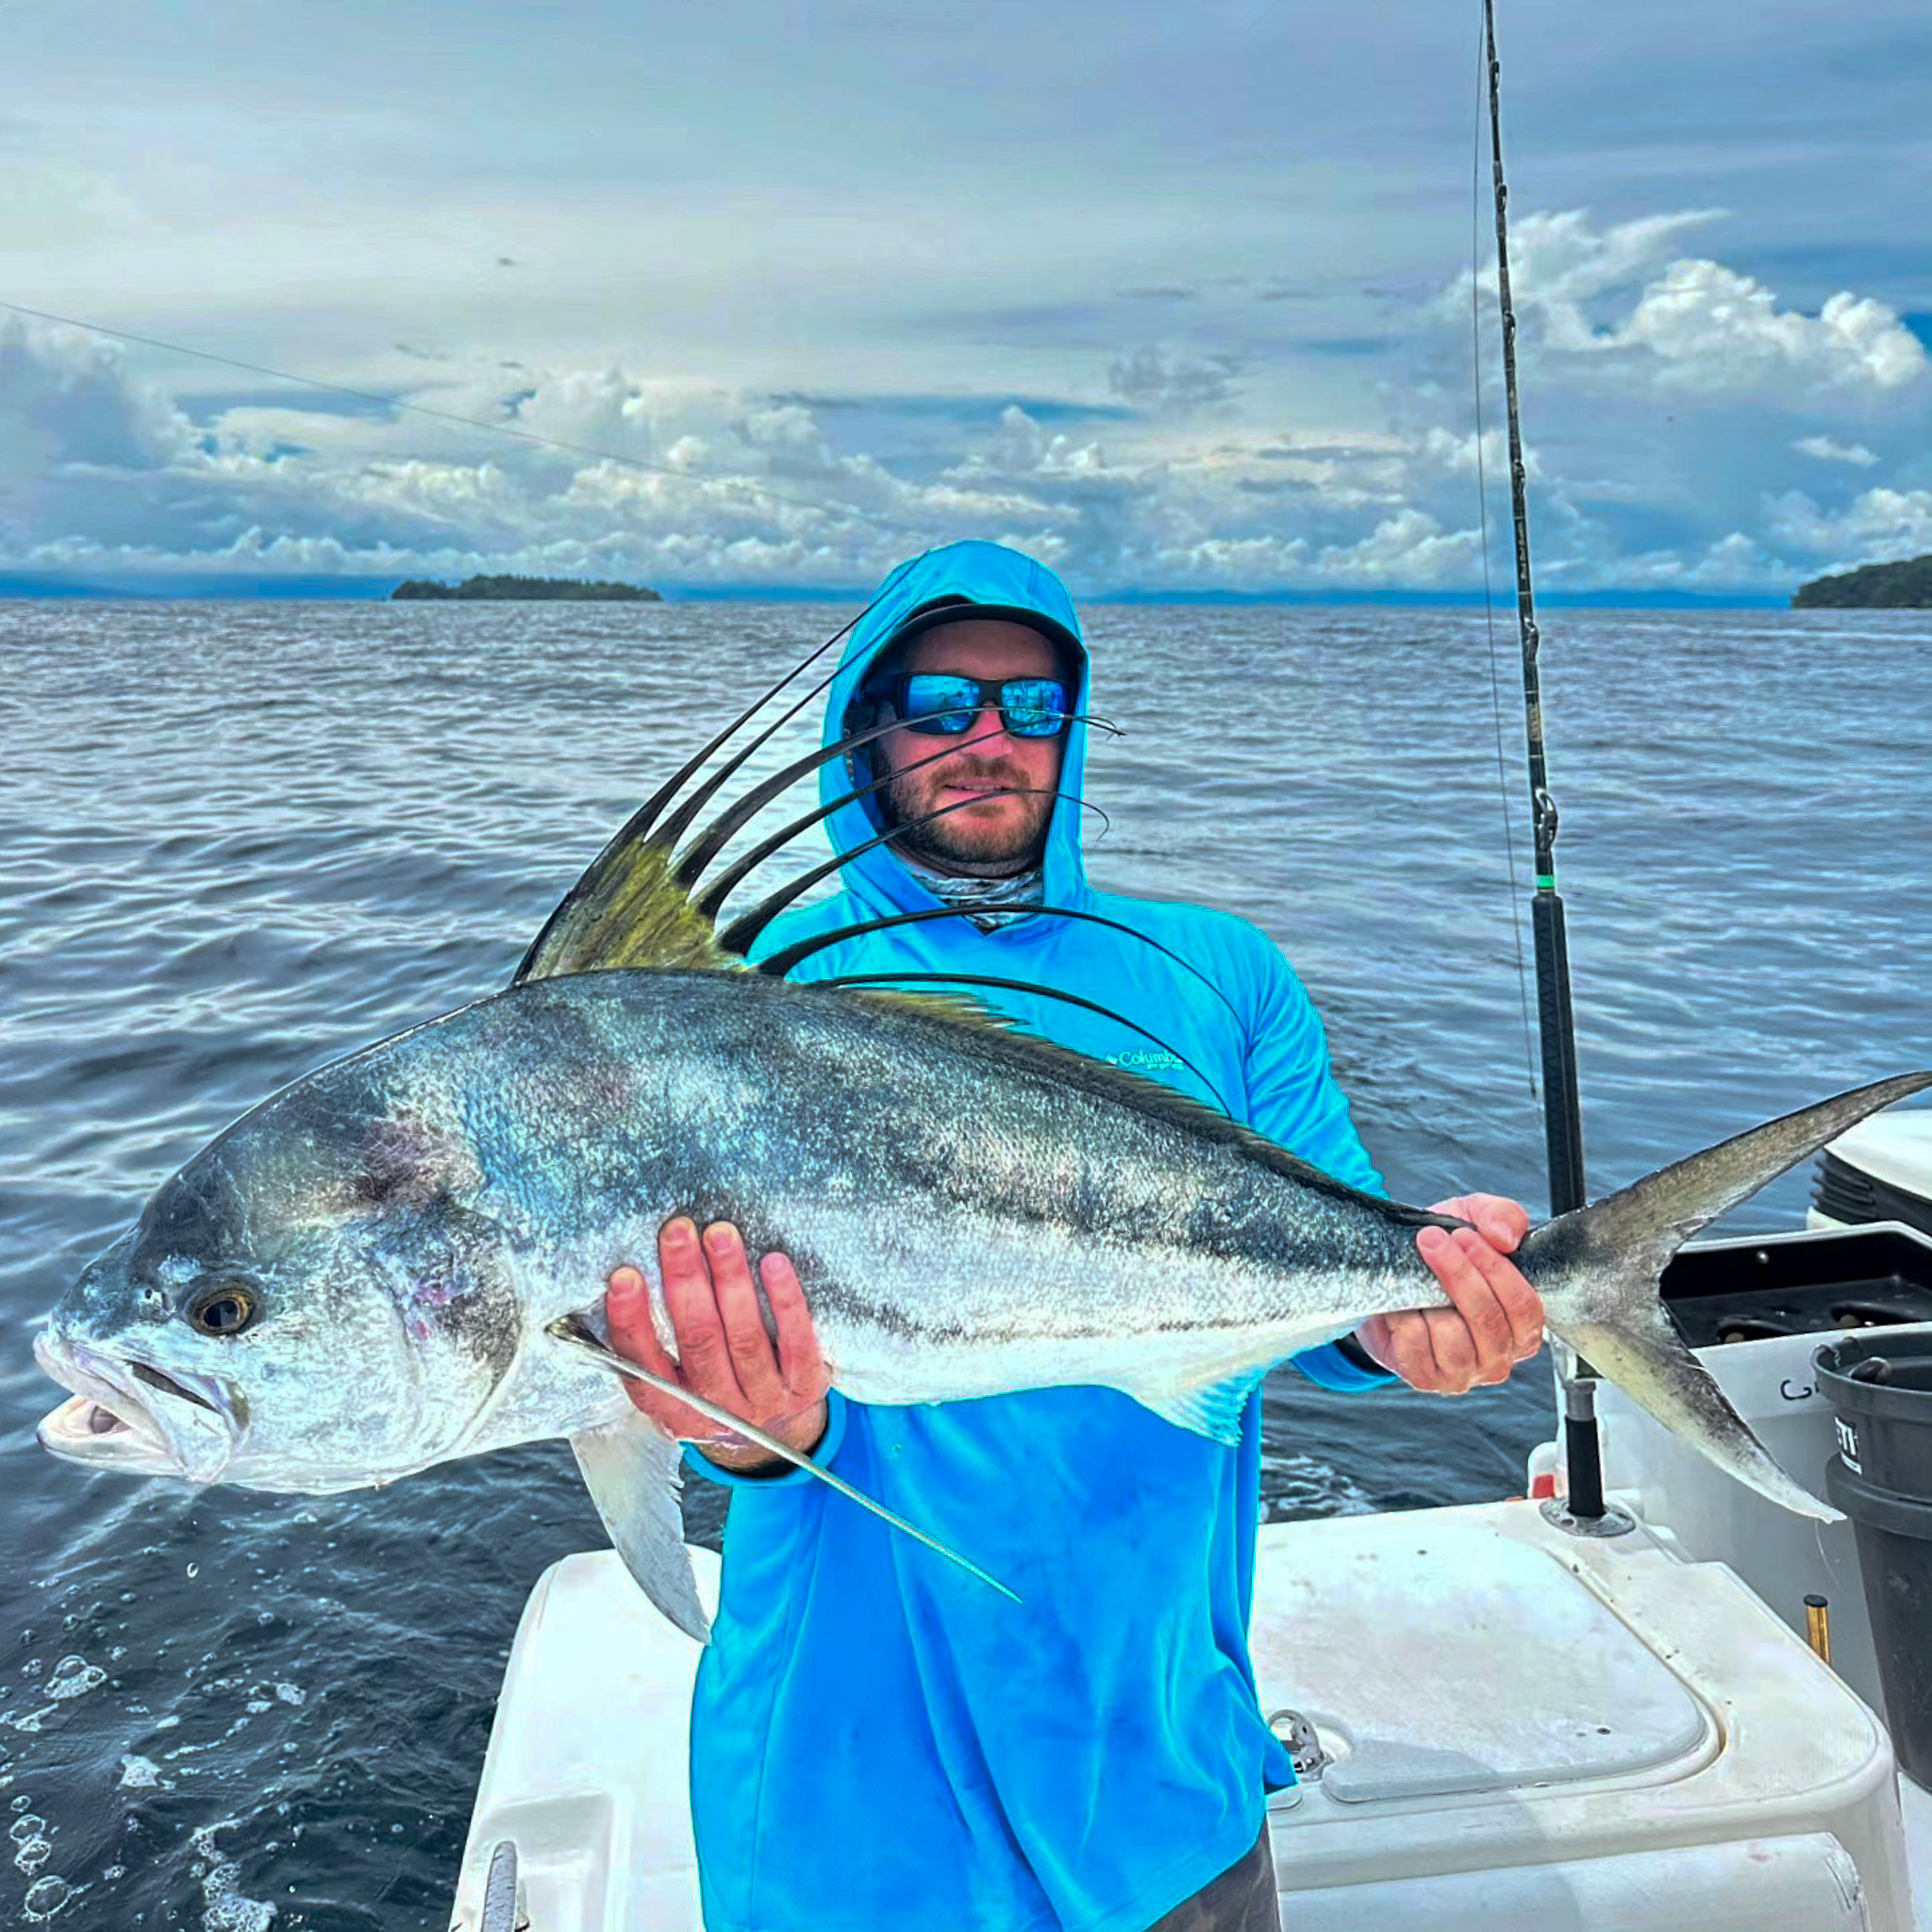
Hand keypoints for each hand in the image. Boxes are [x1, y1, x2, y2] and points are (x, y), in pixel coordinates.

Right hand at [606, 1217, 830, 1471]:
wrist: (780, 1434)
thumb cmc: (718, 1386)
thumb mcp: (679, 1383)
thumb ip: (656, 1346)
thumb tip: (625, 1277)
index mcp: (673, 1409)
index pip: (643, 1367)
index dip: (632, 1322)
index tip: (625, 1276)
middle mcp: (717, 1408)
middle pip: (699, 1341)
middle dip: (685, 1280)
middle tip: (678, 1231)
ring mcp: (764, 1400)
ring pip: (744, 1337)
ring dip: (730, 1279)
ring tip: (721, 1234)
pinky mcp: (805, 1386)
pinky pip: (795, 1341)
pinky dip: (785, 1300)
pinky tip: (774, 1262)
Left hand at [1354, 1194, 1543, 1393]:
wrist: (1392, 1280)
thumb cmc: (1443, 1255)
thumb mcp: (1471, 1220)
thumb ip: (1501, 1216)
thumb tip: (1504, 1237)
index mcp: (1523, 1326)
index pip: (1523, 1306)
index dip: (1496, 1270)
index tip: (1465, 1236)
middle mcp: (1500, 1356)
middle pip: (1488, 1321)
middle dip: (1458, 1275)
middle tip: (1431, 1240)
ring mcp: (1464, 1373)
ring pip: (1453, 1340)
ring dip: (1430, 1299)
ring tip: (1415, 1274)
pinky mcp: (1426, 1378)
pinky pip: (1417, 1350)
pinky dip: (1405, 1320)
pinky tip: (1402, 1303)